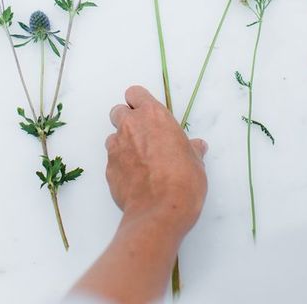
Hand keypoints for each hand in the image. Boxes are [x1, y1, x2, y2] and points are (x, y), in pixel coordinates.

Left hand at [106, 85, 207, 233]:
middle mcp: (131, 126)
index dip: (139, 102)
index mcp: (153, 116)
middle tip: (143, 137)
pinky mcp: (109, 169)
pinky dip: (120, 166)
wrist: (160, 211)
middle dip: (127, 121)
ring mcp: (116, 147)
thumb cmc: (184, 180)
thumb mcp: (195, 161)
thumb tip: (197, 146)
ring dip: (123, 144)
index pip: (135, 93)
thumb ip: (191, 149)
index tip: (147, 114)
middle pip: (118, 111)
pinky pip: (112, 160)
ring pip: (113, 137)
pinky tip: (135, 179)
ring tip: (139, 162)